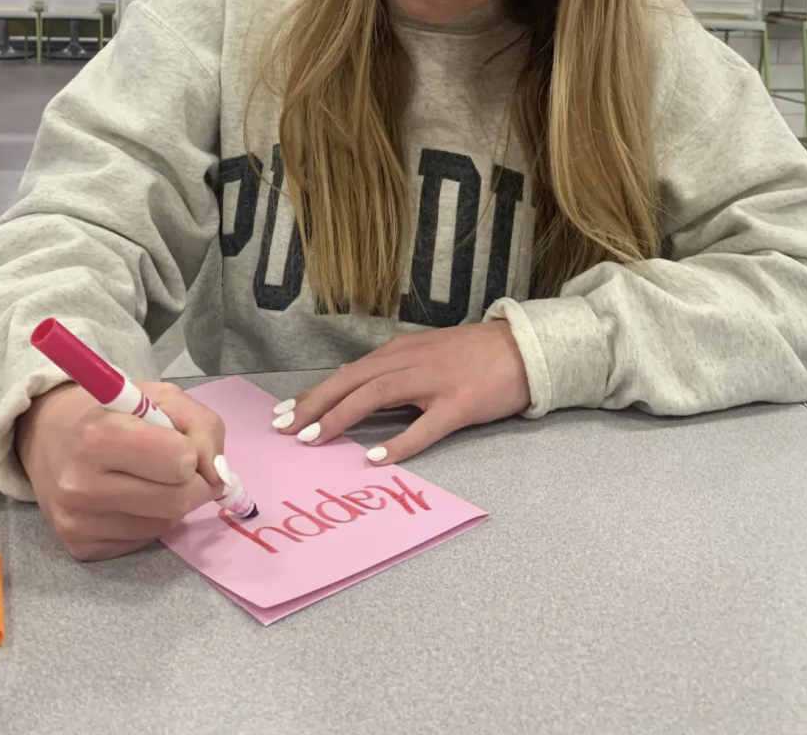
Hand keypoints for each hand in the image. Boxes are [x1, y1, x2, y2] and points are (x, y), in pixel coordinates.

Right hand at [16, 380, 225, 560]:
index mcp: (100, 436)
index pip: (180, 461)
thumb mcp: (162, 397)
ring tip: (147, 478)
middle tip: (179, 467)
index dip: (189, 451)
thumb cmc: (112, 411)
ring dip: (171, 503)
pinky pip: (141, 542)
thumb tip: (218, 476)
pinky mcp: (78, 547)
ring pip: (163, 525)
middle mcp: (82, 484)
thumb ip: (203, 427)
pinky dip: (148, 521)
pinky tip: (128, 498)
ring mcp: (77, 521)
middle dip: (191, 483)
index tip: (176, 442)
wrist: (47, 435)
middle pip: (177, 501)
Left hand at [273, 320, 529, 463]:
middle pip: (352, 381)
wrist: (523, 348)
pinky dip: (397, 443)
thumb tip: (356, 398)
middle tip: (285, 430)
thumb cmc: (474, 356)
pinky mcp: (459, 404)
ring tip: (314, 439)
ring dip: (341, 417)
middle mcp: (409, 361)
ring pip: (376, 395)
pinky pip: (424, 427)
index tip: (283, 413)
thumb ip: (394, 374)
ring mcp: (434, 382)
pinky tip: (374, 458)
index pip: (347, 373)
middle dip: (314, 405)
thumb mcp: (426, 356)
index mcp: (400, 351)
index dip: (314, 394)